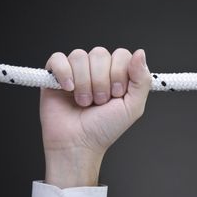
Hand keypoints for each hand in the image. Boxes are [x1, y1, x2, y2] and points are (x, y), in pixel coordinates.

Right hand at [40, 47, 150, 187]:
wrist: (78, 144)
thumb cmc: (104, 129)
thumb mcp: (133, 107)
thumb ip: (141, 79)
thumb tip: (140, 53)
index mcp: (116, 73)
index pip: (121, 54)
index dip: (119, 72)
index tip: (117, 93)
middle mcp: (96, 69)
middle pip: (100, 53)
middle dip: (101, 81)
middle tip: (99, 101)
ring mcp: (75, 71)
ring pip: (79, 56)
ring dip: (84, 83)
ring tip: (84, 101)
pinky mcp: (54, 75)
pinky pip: (58, 58)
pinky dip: (64, 73)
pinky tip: (68, 89)